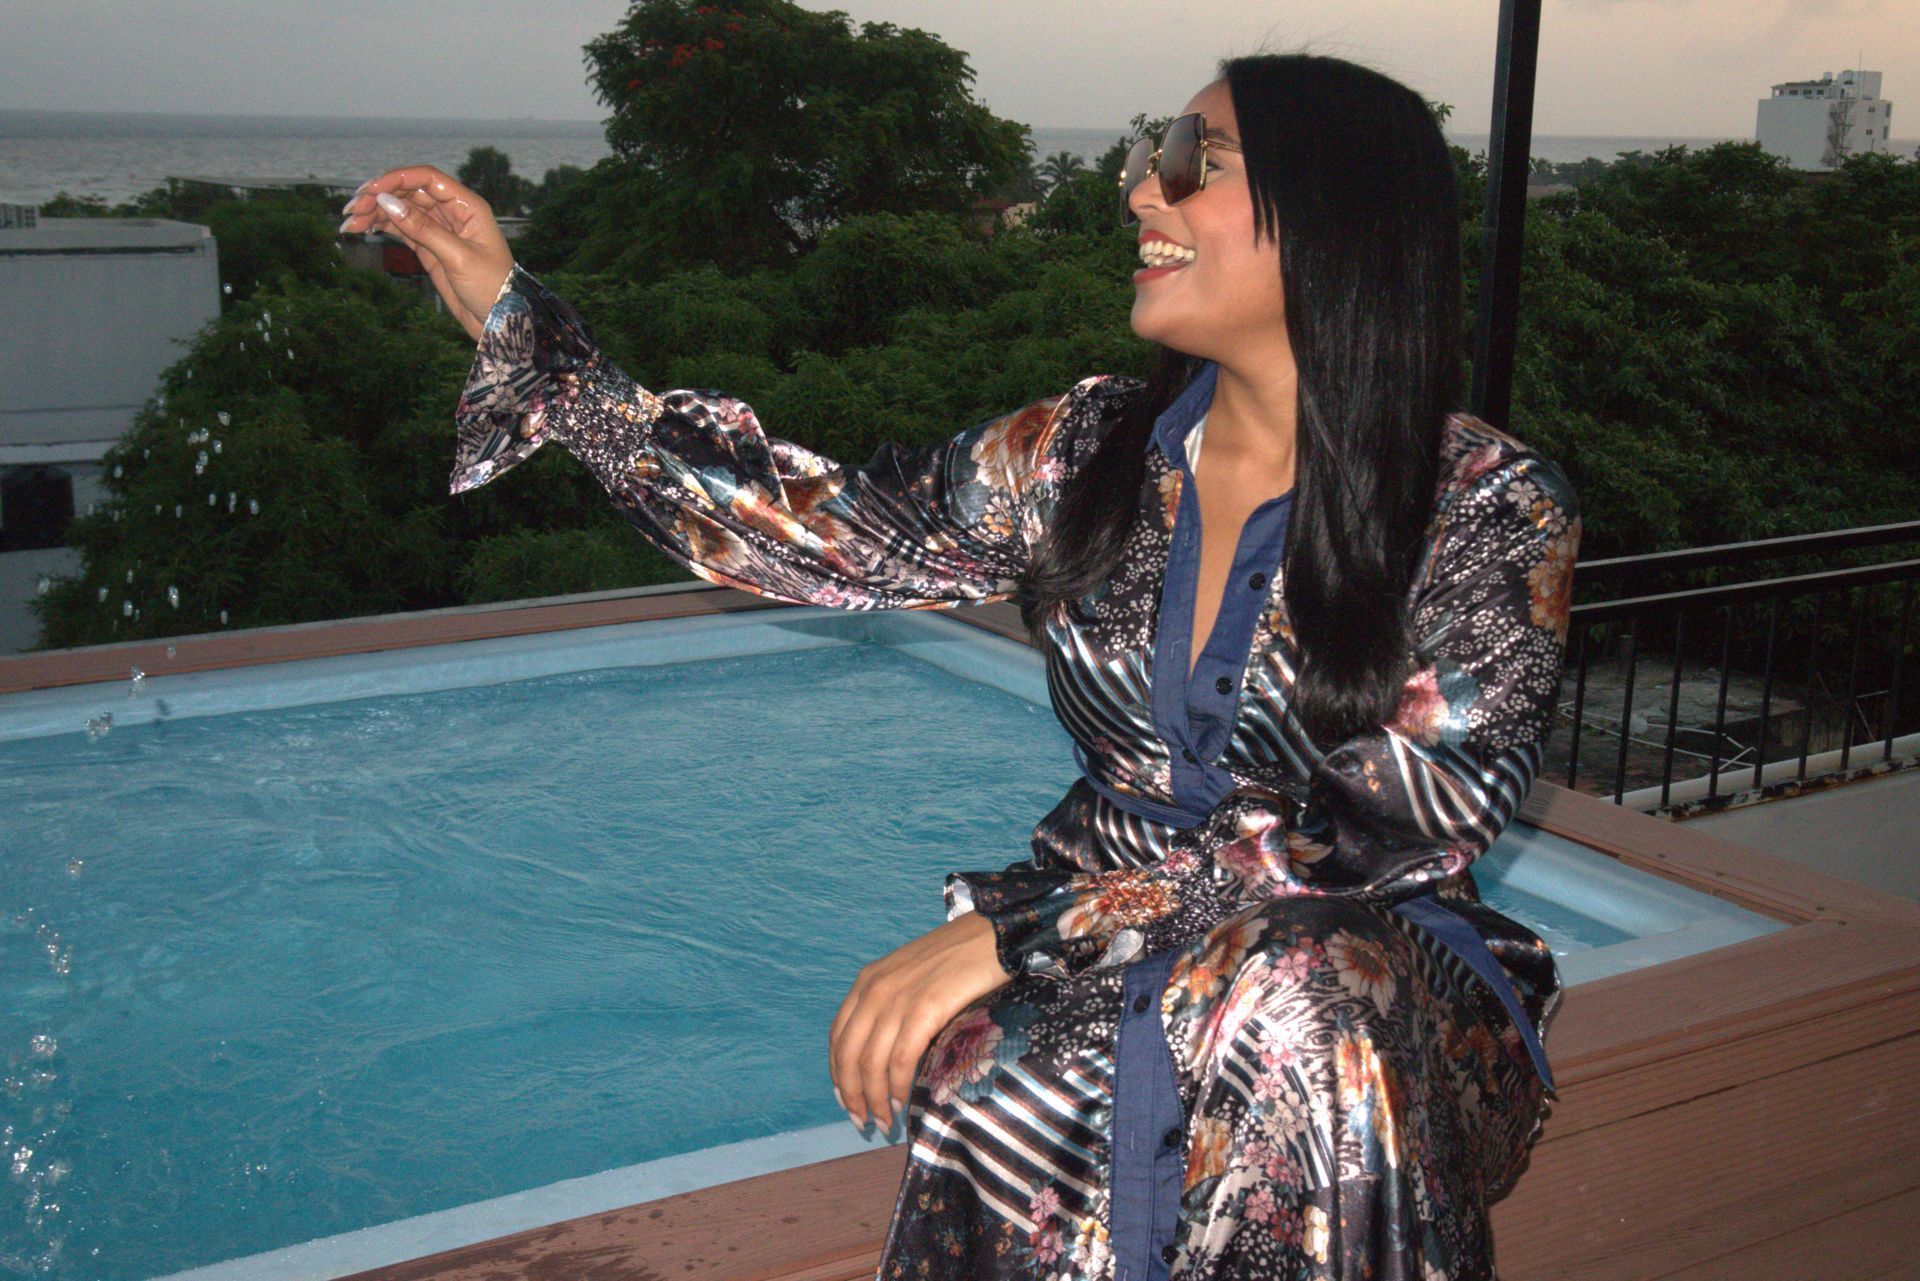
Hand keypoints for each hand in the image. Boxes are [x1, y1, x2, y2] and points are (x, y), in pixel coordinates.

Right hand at [340, 165, 513, 341]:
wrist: (500, 322)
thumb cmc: (492, 287)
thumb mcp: (457, 257)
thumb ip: (423, 228)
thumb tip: (388, 201)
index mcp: (467, 206)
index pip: (428, 179)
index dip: (398, 179)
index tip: (371, 190)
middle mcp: (453, 213)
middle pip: (410, 192)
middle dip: (380, 197)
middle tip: (352, 209)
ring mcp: (440, 230)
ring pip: (403, 211)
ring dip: (376, 213)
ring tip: (349, 223)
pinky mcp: (430, 248)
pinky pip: (402, 229)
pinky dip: (382, 227)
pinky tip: (363, 228)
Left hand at [829, 910, 1012, 1133]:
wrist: (993, 934)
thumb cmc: (958, 958)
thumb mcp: (910, 978)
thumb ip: (893, 1008)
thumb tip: (887, 1057)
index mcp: (867, 981)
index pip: (838, 1037)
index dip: (839, 1074)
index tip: (848, 1101)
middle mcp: (874, 989)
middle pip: (849, 1054)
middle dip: (853, 1095)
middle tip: (864, 1122)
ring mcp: (898, 998)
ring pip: (871, 1062)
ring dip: (874, 1099)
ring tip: (885, 1120)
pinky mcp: (925, 1008)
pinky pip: (901, 1058)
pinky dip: (897, 1086)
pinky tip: (903, 1100)